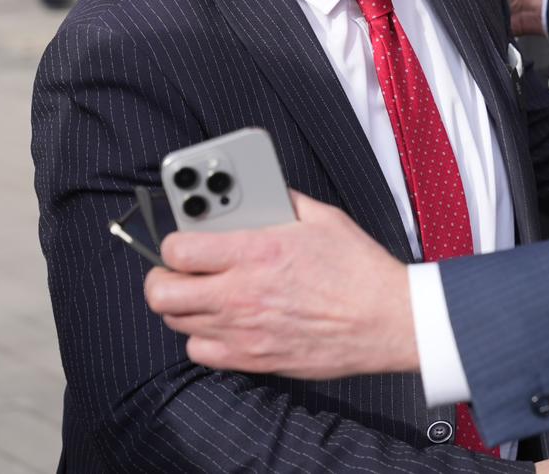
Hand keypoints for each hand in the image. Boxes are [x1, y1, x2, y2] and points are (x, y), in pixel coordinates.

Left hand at [145, 192, 418, 377]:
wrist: (387, 320)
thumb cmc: (359, 269)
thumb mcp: (323, 218)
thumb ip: (281, 201)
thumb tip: (260, 191)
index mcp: (256, 251)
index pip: (178, 250)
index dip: (172, 243)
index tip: (180, 241)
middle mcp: (241, 293)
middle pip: (163, 292)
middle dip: (161, 278)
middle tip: (175, 270)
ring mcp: (244, 330)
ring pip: (177, 323)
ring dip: (182, 306)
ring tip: (200, 292)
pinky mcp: (254, 358)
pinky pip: (200, 352)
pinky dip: (201, 338)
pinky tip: (219, 323)